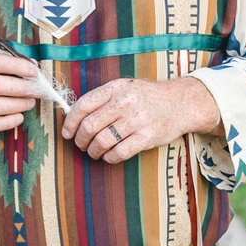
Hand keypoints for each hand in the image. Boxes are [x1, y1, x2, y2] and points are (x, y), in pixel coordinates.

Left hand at [60, 76, 221, 162]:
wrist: (178, 103)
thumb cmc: (146, 97)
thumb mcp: (123, 88)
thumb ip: (101, 99)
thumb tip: (74, 115)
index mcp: (115, 88)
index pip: (83, 105)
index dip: (70, 122)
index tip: (67, 133)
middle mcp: (124, 103)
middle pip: (90, 126)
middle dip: (80, 140)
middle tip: (81, 145)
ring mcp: (136, 120)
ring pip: (102, 142)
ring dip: (93, 151)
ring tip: (94, 152)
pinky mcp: (146, 137)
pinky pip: (119, 153)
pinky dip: (109, 158)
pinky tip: (108, 156)